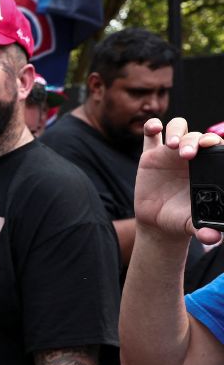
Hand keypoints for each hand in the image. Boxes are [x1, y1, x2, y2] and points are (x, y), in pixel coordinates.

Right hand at [135, 117, 222, 244]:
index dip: (213, 141)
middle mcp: (189, 156)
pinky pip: (150, 135)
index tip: (211, 146)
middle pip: (194, 136)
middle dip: (192, 141)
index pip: (212, 146)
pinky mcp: (150, 156)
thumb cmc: (181, 219)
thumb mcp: (194, 224)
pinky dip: (152, 126)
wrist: (159, 224)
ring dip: (176, 132)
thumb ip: (204, 229)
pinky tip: (154, 128)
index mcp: (205, 166)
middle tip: (187, 155)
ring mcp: (168, 154)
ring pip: (176, 129)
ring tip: (172, 145)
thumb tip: (214, 238)